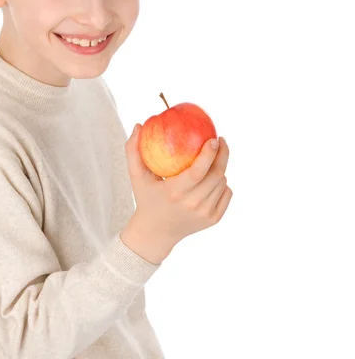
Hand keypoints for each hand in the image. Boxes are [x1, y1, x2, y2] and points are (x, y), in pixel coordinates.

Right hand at [121, 125, 231, 262]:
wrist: (155, 232)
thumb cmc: (146, 198)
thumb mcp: (136, 176)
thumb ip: (133, 151)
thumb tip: (138, 125)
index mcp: (175, 192)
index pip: (198, 171)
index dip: (209, 153)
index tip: (213, 138)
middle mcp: (192, 204)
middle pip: (216, 175)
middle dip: (222, 155)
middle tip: (219, 141)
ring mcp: (205, 214)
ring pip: (222, 183)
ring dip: (220, 169)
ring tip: (212, 160)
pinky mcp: (213, 219)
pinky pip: (226, 193)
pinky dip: (222, 184)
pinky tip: (213, 178)